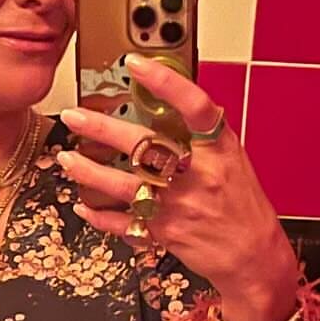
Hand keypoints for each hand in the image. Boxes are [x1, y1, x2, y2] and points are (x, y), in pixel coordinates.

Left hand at [56, 58, 299, 320]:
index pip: (195, 106)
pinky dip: (100, 216)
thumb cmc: (241, 204)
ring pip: (124, 185)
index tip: (136, 65)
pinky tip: (83, 205)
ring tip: (66, 159)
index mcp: (219, 149)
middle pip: (144, 145)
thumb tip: (165, 104)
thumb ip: (200, 136)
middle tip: (74, 116)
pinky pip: (124, 222)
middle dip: (102, 129)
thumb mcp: (230, 160)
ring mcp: (179, 205)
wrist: (253, 255)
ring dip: (89, 172)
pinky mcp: (165, 233)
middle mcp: (198, 174)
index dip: (166, 82)